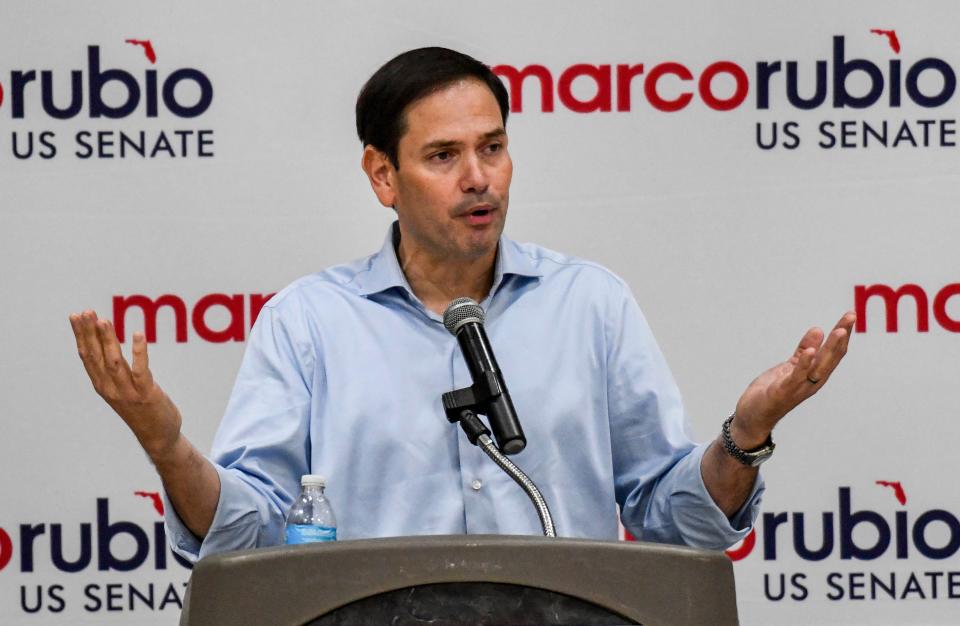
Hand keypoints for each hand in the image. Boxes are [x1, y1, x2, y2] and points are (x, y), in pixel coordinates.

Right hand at [69, 310, 182, 459]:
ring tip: (103, 320)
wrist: (157, 435)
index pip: (87, 356)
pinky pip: (140, 370)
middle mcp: (110, 388)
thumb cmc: (140, 409)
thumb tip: (106, 344)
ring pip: (114, 361)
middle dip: (89, 333)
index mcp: (102, 385)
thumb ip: (113, 370)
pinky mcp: (146, 394)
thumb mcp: (120, 388)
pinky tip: (138, 335)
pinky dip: (139, 351)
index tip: (76, 316)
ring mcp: (127, 392)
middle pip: (95, 356)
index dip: (81, 335)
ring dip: (108, 340)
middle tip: (85, 312)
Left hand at [732, 311, 855, 446]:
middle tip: (851, 316)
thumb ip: (803, 351)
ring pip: (819, 366)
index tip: (850, 315)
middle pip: (831, 357)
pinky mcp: (782, 392)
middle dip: (841, 337)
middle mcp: (811, 382)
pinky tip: (810, 352)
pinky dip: (804, 364)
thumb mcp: (789, 367)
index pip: (833, 352)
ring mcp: (799, 388)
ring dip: (830, 348)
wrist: (753, 417)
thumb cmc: (772, 392)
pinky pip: (796, 377)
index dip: (842, 334)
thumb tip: (818, 330)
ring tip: (839, 331)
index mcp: (814, 375)